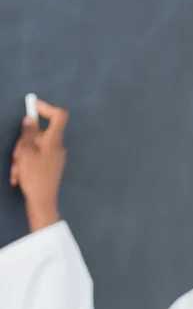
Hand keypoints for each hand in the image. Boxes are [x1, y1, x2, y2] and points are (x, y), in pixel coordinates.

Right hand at [10, 99, 68, 230]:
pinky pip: (36, 159)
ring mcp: (55, 158)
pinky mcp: (50, 167)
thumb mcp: (26, 152)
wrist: (42, 202)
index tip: (32, 106)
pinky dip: (25, 164)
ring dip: (22, 156)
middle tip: (17, 153)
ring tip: (17, 169)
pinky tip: (19, 176)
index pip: (59, 115)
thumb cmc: (35, 176)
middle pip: (40, 133)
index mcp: (55, 140)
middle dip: (24, 141)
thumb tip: (30, 119)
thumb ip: (28, 133)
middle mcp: (57, 147)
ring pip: (35, 147)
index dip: (46, 107)